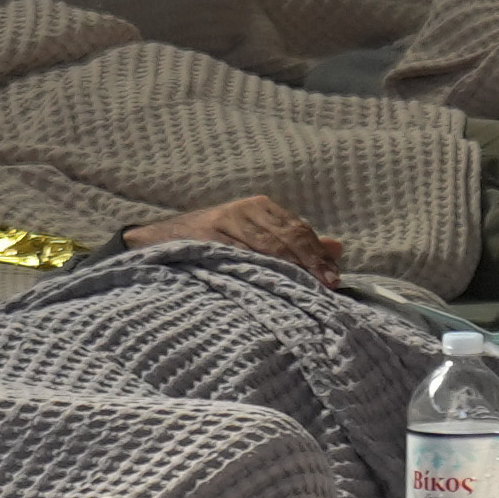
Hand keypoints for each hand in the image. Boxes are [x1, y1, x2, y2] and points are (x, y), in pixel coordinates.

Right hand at [130, 193, 350, 276]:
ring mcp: (224, 222)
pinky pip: (235, 255)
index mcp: (261, 207)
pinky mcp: (205, 238)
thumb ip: (293, 242)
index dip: (317, 256)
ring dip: (286, 269)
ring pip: (264, 247)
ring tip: (303, 290)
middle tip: (324, 288)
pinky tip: (267, 285)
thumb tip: (337, 248)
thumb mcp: (255, 235)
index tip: (333, 280)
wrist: (161, 239)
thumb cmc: (215, 240)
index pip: (299, 230)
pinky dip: (254, 270)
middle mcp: (245, 209)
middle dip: (308, 264)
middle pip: (285, 237)